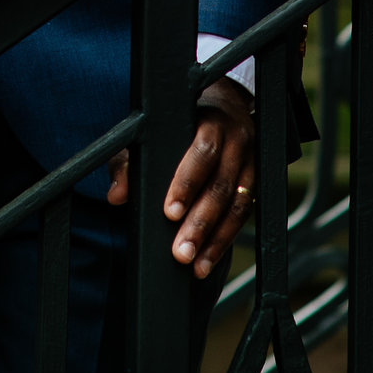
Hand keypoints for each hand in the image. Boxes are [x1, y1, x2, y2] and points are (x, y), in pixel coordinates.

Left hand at [107, 77, 255, 278]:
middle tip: (181, 251)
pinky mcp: (256, 182)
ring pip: (238, 205)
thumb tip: (117, 196)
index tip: (170, 213)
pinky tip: (208, 260)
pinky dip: (225, 241)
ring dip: (216, 240)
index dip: (187, 183)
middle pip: (221, 185)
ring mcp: (251, 162)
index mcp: (212, 122)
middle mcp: (237, 140)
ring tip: (194, 265)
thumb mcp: (151, 133)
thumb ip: (130, 161)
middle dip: (201, 222)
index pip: (203, 152)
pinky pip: (244, 215)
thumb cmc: (179, 123)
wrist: (225, 107)